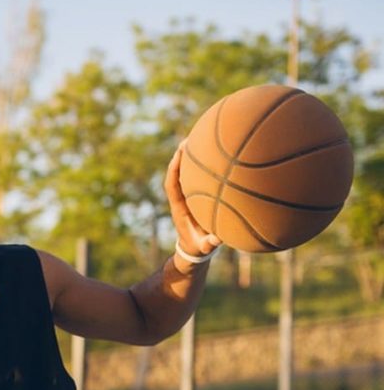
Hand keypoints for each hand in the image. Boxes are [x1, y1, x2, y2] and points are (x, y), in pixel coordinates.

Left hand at [165, 141, 221, 259]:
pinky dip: (201, 167)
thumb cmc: (198, 248)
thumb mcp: (203, 247)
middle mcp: (181, 199)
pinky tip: (213, 155)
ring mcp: (187, 198)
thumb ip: (209, 244)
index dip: (174, 170)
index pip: (172, 185)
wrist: (192, 251)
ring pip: (185, 175)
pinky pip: (196, 179)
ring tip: (198, 139)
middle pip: (177, 174)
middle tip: (188, 139)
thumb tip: (217, 239)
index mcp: (179, 208)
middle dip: (180, 157)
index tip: (178, 154)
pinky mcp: (194, 198)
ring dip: (190, 159)